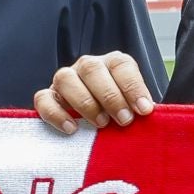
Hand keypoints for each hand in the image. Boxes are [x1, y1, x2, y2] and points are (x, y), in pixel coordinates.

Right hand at [35, 51, 155, 134]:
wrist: (103, 123)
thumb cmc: (123, 114)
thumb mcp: (135, 108)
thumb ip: (140, 108)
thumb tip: (149, 115)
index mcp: (113, 64)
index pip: (121, 65)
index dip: (133, 86)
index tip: (144, 110)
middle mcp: (87, 66)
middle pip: (91, 69)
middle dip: (110, 96)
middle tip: (124, 120)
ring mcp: (65, 80)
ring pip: (66, 79)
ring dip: (85, 103)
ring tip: (101, 124)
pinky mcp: (49, 97)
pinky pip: (43, 99)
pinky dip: (56, 114)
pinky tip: (72, 129)